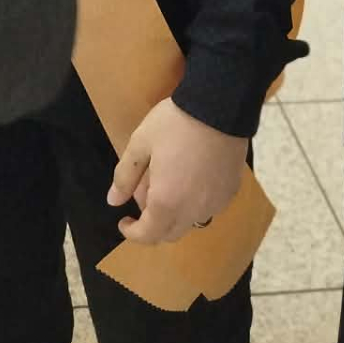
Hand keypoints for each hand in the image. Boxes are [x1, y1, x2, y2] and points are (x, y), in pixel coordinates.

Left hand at [106, 98, 247, 245]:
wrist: (219, 107)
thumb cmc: (175, 123)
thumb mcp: (141, 143)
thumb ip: (125, 176)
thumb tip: (113, 201)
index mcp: (167, 201)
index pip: (148, 235)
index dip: (132, 233)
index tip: (124, 220)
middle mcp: (193, 210)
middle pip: (170, 233)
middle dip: (153, 223)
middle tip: (145, 192)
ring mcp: (215, 203)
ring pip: (190, 222)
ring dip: (175, 213)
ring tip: (168, 181)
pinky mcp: (229, 192)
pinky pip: (208, 208)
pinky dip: (194, 203)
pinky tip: (191, 177)